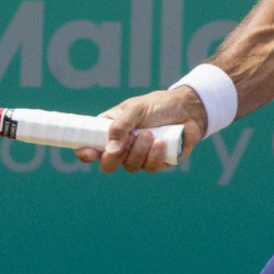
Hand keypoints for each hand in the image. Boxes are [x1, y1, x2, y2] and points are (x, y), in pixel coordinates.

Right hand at [75, 87, 207, 172]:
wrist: (188, 109)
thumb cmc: (158, 105)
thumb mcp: (136, 108)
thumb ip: (121, 126)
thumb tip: (109, 150)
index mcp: (109, 130)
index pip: (89, 146)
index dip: (85, 153)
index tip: (91, 152)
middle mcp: (121, 146)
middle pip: (107, 165)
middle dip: (116, 157)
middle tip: (127, 141)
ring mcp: (138, 156)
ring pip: (130, 167)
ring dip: (139, 150)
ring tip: (150, 133)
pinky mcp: (156, 163)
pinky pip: (149, 168)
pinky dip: (154, 155)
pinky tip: (161, 142)